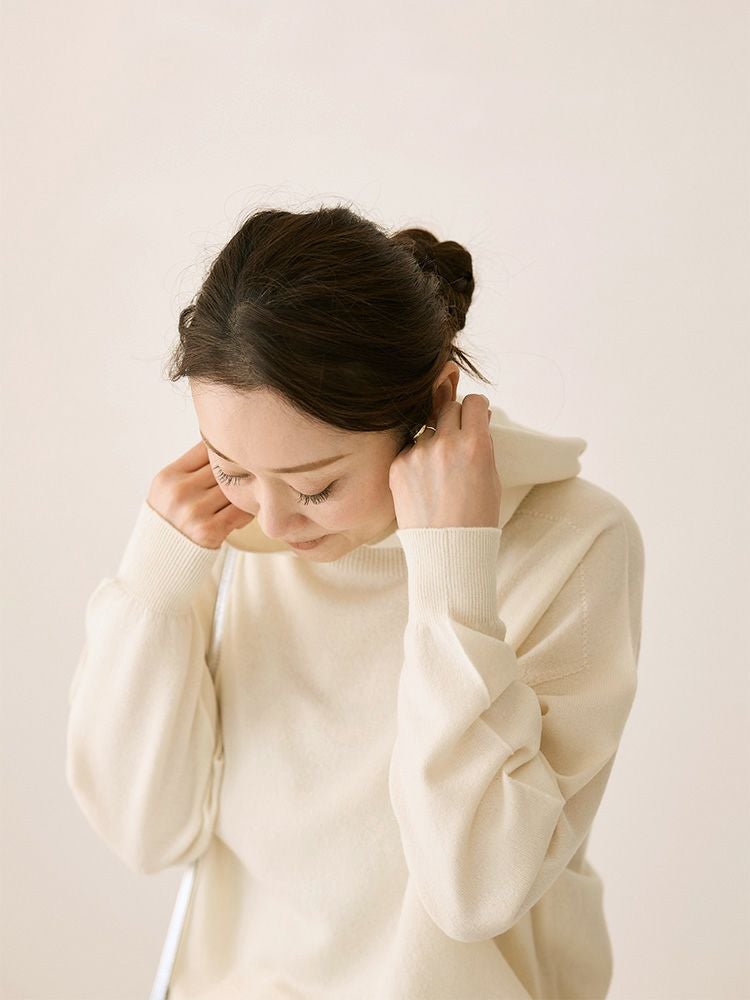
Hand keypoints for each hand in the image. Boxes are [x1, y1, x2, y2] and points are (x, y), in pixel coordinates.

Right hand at [147, 441, 255, 548]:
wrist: (162, 560)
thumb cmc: (172, 520)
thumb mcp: (169, 489)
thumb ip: (193, 468)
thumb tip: (227, 441)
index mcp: (168, 477)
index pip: (205, 448)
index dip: (227, 449)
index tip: (242, 450)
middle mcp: (179, 491)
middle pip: (223, 468)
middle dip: (242, 468)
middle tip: (261, 467)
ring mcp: (193, 511)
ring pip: (235, 488)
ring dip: (249, 489)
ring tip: (256, 490)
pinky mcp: (209, 530)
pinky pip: (241, 510)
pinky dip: (250, 508)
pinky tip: (251, 509)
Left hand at [388, 394, 501, 529]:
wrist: (447, 549)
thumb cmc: (476, 517)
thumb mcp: (491, 477)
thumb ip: (483, 443)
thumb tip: (479, 416)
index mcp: (475, 444)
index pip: (474, 402)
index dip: (476, 409)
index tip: (474, 416)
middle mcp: (445, 443)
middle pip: (448, 407)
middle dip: (455, 418)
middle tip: (457, 438)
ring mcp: (418, 453)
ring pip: (427, 428)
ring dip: (434, 439)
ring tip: (440, 470)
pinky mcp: (399, 465)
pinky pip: (410, 448)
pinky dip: (417, 458)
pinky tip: (424, 481)